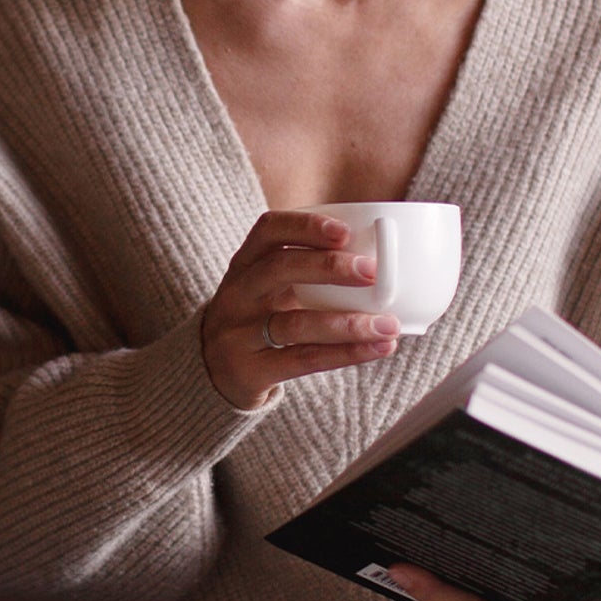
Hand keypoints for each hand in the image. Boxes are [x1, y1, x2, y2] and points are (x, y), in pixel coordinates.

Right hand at [201, 209, 400, 408]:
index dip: (306, 227)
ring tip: (389, 324)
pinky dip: (345, 353)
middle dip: (329, 267)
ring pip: (296, 323)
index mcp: (244, 264)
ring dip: (349, 324)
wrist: (211, 374)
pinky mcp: (249, 371)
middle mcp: (237, 294)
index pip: (268, 230)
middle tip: (373, 272)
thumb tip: (387, 261)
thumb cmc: (258, 318)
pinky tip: (377, 349)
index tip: (345, 231)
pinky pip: (303, 360)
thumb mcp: (267, 287)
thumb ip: (307, 270)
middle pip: (280, 269)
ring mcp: (239, 334)